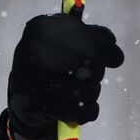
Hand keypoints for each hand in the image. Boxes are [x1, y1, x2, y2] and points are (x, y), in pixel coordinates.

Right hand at [3, 12, 123, 139]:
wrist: (24, 94)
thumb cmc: (55, 61)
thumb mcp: (72, 40)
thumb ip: (96, 36)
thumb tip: (113, 47)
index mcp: (43, 26)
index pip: (87, 38)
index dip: (107, 51)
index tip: (116, 59)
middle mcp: (32, 48)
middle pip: (91, 64)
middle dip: (97, 74)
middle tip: (90, 76)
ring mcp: (29, 78)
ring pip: (86, 92)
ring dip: (92, 94)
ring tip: (84, 91)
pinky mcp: (30, 104)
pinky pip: (77, 112)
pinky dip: (89, 112)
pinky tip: (86, 107)